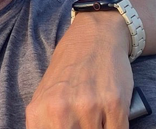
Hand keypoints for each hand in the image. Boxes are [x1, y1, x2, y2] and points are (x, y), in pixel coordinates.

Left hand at [26, 12, 132, 127]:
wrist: (94, 36)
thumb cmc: (69, 69)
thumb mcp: (45, 97)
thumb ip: (44, 125)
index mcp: (39, 113)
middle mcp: (61, 111)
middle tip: (87, 123)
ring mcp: (88, 107)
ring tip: (98, 119)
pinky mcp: (114, 104)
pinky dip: (116, 128)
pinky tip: (112, 121)